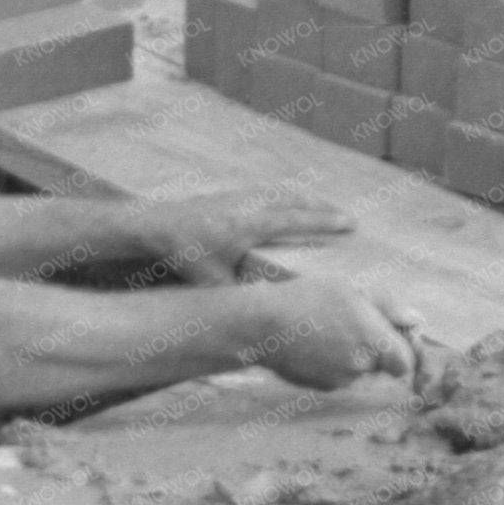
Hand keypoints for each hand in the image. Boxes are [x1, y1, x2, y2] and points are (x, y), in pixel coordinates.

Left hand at [139, 188, 354, 283]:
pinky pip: (268, 191)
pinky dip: (285, 196)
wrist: (153, 225)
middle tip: (348, 216)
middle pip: (297, 200)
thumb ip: (240, 296)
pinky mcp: (230, 193)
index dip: (325, 222)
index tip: (350, 223)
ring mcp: (240, 195)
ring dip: (306, 199)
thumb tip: (266, 313)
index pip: (297, 220)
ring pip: (283, 192)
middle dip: (324, 208)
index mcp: (251, 225)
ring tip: (325, 208)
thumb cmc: (183, 255)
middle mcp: (250, 204)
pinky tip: (290, 203)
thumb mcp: (213, 283)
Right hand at [244, 275, 417, 391]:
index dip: (401, 351)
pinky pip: (334, 377)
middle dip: (369, 348)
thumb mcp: (352, 289)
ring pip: (355, 371)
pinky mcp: (318, 387)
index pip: (405, 363)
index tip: (389, 336)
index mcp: (374, 341)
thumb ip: (389, 307)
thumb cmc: (309, 298)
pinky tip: (310, 344)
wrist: (262, 325)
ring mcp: (338, 381)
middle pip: (378, 365)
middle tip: (346, 323)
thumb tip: (417, 321)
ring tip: (323, 330)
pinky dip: (328, 364)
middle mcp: (360, 367)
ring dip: (347, 354)